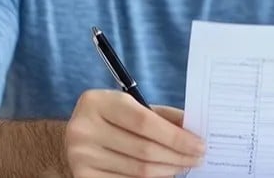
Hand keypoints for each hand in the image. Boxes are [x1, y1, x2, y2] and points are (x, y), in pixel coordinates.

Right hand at [65, 89, 204, 177]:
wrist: (74, 136)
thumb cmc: (111, 118)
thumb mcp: (131, 106)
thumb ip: (161, 116)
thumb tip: (194, 129)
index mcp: (97, 102)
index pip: (145, 122)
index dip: (176, 136)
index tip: (199, 144)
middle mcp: (84, 129)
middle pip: (144, 150)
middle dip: (177, 156)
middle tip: (197, 157)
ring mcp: (80, 156)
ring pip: (138, 170)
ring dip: (167, 170)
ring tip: (183, 166)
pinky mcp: (83, 176)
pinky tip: (163, 173)